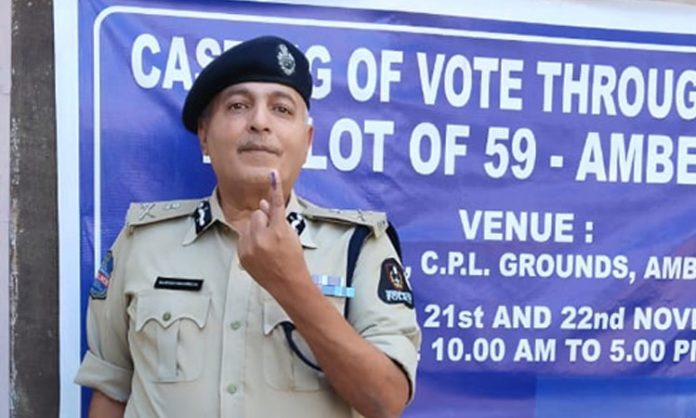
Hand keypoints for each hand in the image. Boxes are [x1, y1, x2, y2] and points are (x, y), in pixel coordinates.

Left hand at [237, 170, 309, 294]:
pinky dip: (250, 241)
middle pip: (257, 214)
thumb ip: (276, 218)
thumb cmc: (293, 261)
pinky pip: (242, 238)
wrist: (288, 284)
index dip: (274, 188)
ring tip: (267, 246)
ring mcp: (250, 248)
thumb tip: (262, 204)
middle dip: (264, 220)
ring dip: (256, 230)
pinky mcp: (241, 255)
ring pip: (249, 225)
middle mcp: (262, 239)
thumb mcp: (291, 235)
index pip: (276, 205)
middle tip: (273, 234)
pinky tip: (260, 252)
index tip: (272, 174)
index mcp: (278, 232)